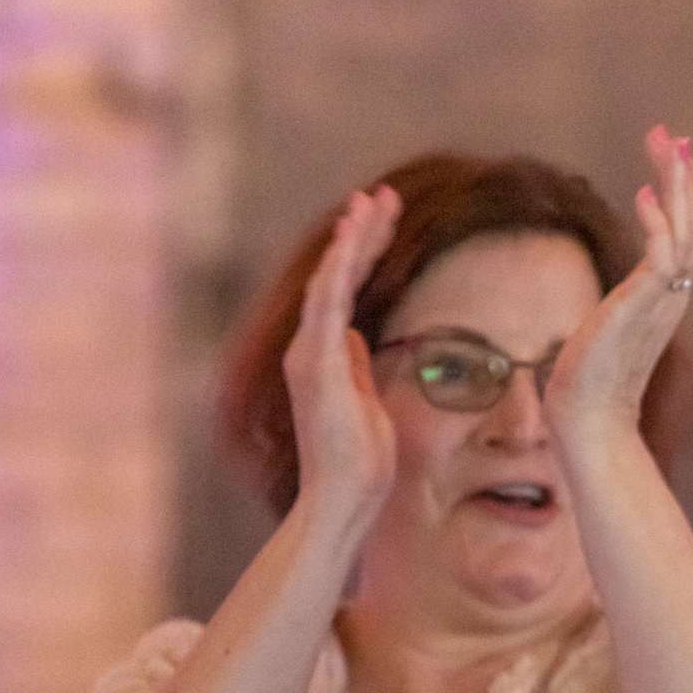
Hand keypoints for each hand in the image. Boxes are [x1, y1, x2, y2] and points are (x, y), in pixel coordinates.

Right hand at [282, 184, 401, 532]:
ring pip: (330, 280)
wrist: (341, 499)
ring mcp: (310, 354)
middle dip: (360, 233)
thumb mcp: (367, 403)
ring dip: (352, 238)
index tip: (382, 218)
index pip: (347, 291)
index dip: (363, 253)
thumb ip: (357, 367)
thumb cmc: (359, 464)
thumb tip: (358, 338)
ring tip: (371, 200)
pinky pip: (328, 303)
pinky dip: (341, 266)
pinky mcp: (316, 363)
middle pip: (337, 276)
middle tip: (381, 193)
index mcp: (326, 355)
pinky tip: (354, 236)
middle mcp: (311, 348)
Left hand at [543, 123, 692, 441]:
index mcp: (670, 296)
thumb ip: (618, 305)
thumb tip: (603, 302)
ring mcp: (663, 300)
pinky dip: (658, 220)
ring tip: (663, 144)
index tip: (676, 153)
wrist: (590, 420)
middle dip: (687, 174)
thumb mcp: (609, 327)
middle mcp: (675, 294)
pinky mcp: (643, 305)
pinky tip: (642, 193)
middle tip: (670, 134)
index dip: (691, 191)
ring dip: (678, 182)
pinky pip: (664, 254)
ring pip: (691, 229)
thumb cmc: (590, 383)